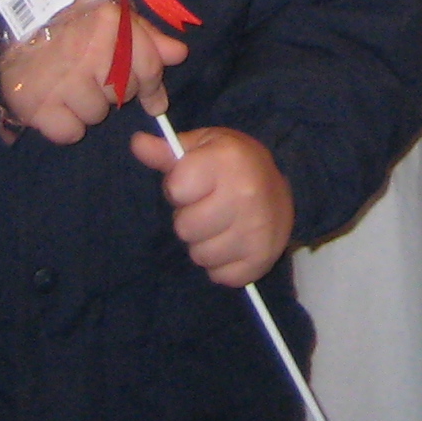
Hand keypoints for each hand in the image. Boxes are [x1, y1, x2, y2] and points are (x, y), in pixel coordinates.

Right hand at [0, 0, 182, 147]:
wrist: (14, 24)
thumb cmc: (70, 19)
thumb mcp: (111, 17)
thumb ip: (147, 37)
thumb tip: (179, 55)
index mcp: (111, 24)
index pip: (149, 68)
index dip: (153, 88)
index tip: (154, 101)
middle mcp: (90, 52)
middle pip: (124, 94)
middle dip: (115, 91)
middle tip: (92, 77)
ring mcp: (63, 81)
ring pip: (97, 115)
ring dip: (88, 107)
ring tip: (70, 86)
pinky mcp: (37, 106)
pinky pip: (70, 133)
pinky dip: (65, 125)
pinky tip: (56, 104)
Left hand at [133, 124, 293, 287]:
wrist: (285, 189)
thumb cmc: (236, 164)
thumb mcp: (204, 147)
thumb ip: (168, 152)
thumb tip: (136, 143)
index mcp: (228, 160)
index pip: (176, 188)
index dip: (180, 187)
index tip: (197, 181)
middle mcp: (245, 194)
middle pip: (184, 228)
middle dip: (191, 219)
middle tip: (210, 206)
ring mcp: (256, 230)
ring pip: (199, 256)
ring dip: (205, 244)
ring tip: (222, 226)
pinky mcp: (261, 260)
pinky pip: (219, 276)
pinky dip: (222, 265)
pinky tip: (234, 244)